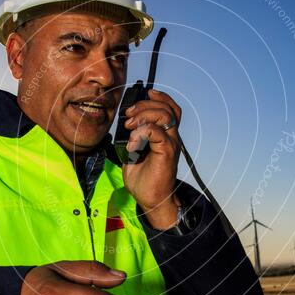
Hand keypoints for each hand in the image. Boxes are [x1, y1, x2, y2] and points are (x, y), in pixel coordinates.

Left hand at [121, 89, 182, 228]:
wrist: (152, 199)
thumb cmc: (144, 179)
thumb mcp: (133, 152)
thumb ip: (132, 137)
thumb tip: (122, 124)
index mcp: (165, 135)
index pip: (170, 108)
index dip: (160, 97)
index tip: (144, 94)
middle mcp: (171, 137)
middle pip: (167, 108)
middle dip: (144, 105)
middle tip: (128, 115)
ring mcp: (171, 144)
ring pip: (164, 115)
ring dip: (143, 115)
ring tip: (129, 125)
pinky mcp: (167, 152)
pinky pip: (157, 132)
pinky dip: (141, 133)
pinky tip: (132, 144)